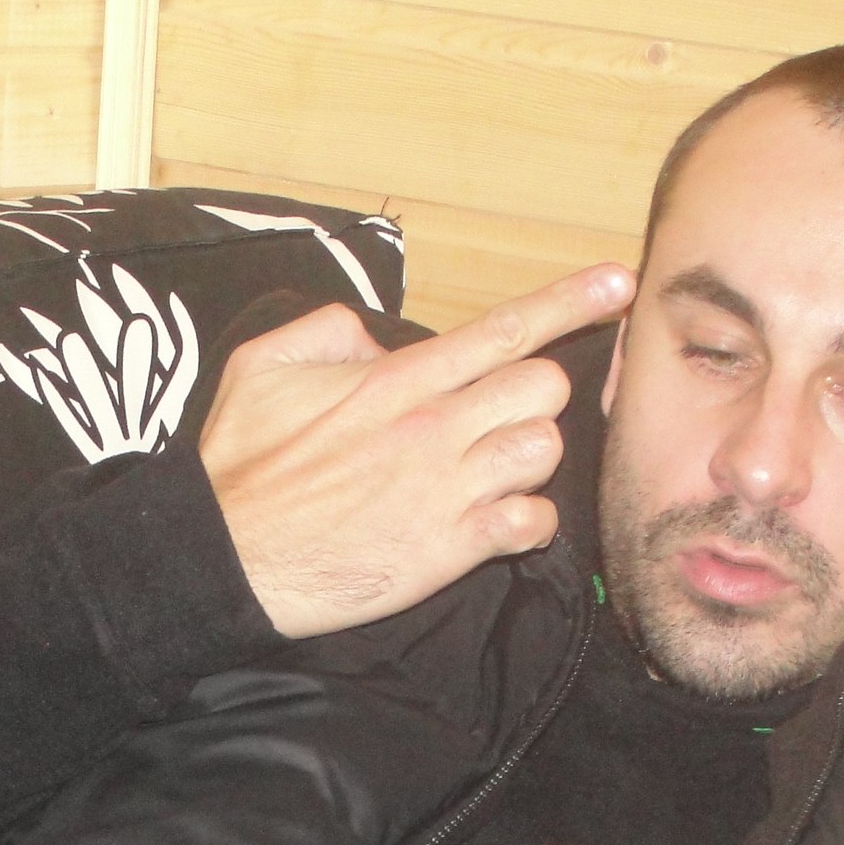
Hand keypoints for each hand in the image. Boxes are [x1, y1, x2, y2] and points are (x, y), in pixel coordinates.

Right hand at [197, 265, 633, 640]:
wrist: (225, 559)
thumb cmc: (238, 470)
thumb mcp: (260, 368)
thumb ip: (324, 329)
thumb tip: (373, 333)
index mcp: (396, 379)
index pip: (504, 328)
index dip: (570, 301)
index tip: (617, 285)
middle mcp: (433, 428)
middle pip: (542, 388)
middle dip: (534, 396)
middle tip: (500, 416)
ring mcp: (446, 490)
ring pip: (544, 451)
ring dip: (529, 458)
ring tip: (492, 469)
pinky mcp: (449, 549)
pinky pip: (531, 523)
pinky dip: (527, 522)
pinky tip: (500, 521)